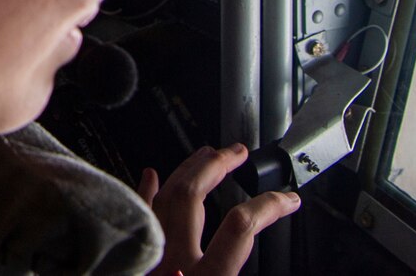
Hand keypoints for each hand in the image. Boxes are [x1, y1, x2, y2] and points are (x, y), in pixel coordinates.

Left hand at [138, 144, 298, 275]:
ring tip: (205, 156)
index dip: (267, 205)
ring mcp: (147, 256)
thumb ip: (235, 270)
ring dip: (186, 170)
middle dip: (216, 166)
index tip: (287, 198)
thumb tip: (252, 236)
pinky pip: (135, 216)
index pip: (240, 227)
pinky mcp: (128, 258)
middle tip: (235, 152)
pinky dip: (146, 192)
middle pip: (191, 196)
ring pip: (163, 199)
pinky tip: (151, 175)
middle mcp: (172, 261)